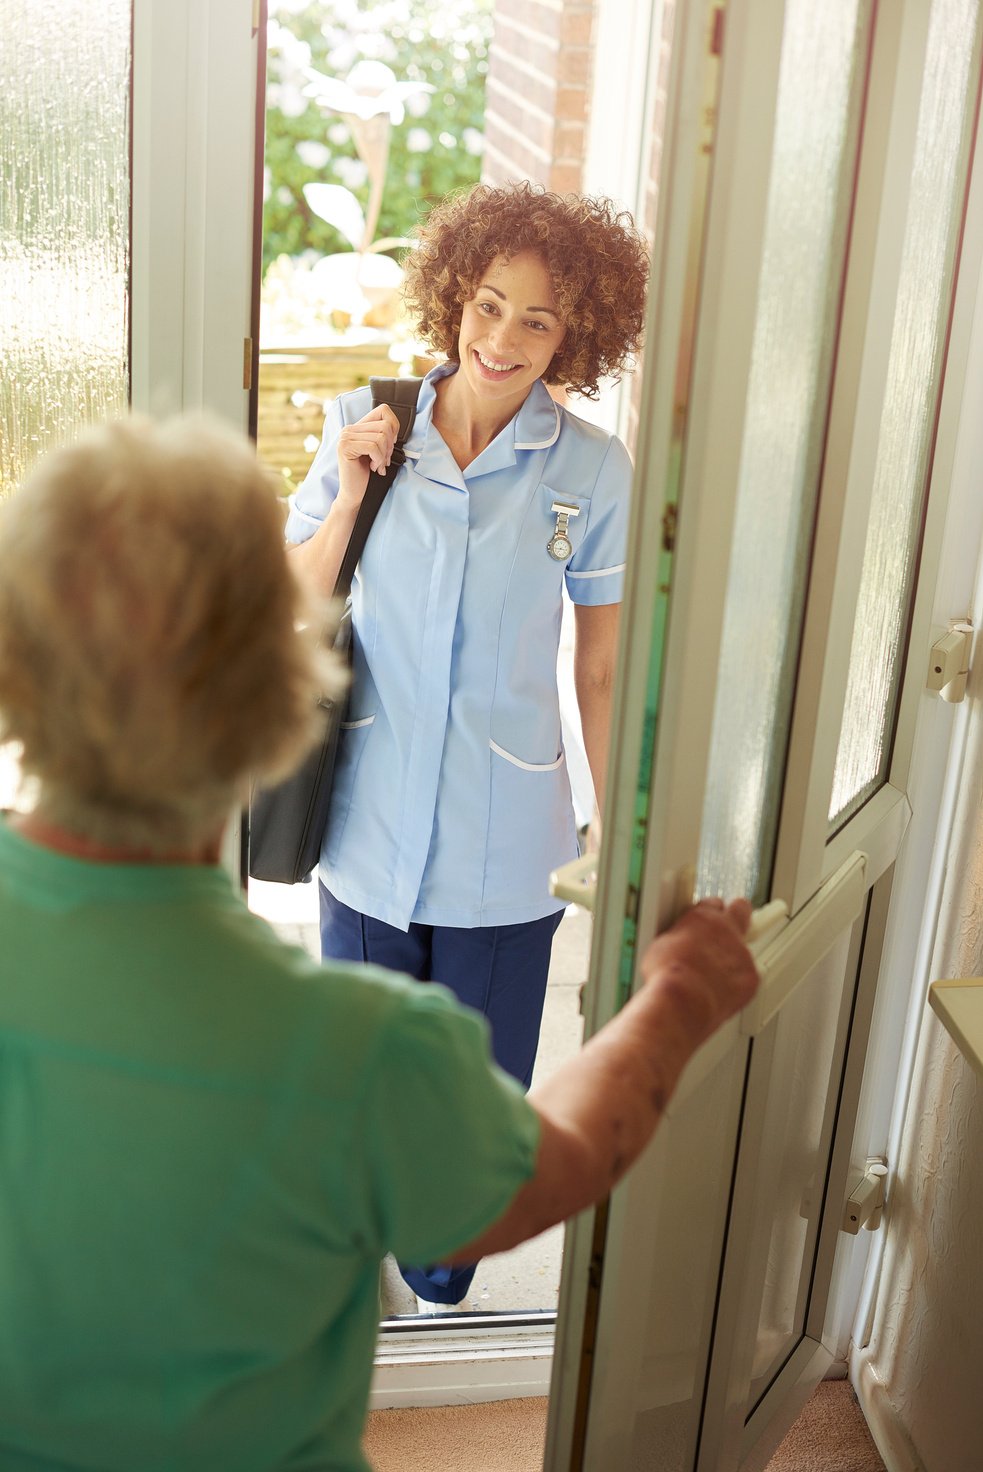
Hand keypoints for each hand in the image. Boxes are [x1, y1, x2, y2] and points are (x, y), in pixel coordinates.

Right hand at [336, 405, 399, 508]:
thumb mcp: (378, 450)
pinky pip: (373, 447)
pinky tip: (373, 467)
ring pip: (381, 437)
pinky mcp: (345, 447)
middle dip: (390, 446)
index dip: (394, 426)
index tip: (391, 444)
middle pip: (385, 426)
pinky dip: (378, 459)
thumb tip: (395, 427)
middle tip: (384, 460)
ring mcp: (345, 437)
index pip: (383, 410)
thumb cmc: (368, 474)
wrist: (355, 494)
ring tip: (378, 465)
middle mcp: (349, 429)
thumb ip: (383, 435)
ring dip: (384, 455)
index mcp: (358, 427)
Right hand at [639, 897, 758, 1049]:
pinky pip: (746, 977)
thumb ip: (678, 939)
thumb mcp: (661, 945)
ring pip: (742, 951)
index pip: (712, 904)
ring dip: (731, 960)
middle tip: (729, 928)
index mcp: (702, 918)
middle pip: (741, 910)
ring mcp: (742, 953)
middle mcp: (726, 930)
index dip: (709, 914)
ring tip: (711, 978)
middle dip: (737, 915)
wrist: (683, 1000)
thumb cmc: (667, 975)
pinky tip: (719, 993)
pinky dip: (736, 985)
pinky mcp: (751, 977)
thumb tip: (677, 945)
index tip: (706, 923)